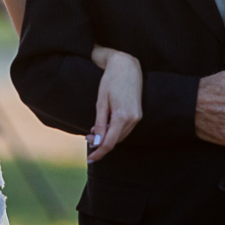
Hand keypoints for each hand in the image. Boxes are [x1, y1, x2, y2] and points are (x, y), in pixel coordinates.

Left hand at [87, 47, 141, 161]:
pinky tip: (105, 124)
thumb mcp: (101, 102)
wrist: (127, 65)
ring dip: (107, 136)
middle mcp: (133, 118)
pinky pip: (125, 128)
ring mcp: (137, 116)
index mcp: (122, 116)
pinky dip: (114, 130)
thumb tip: (96, 143)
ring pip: (121, 136)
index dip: (99, 153)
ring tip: (93, 129)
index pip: (110, 142)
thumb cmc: (111, 80)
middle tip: (86, 137)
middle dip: (101, 143)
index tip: (90, 159)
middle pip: (116, 140)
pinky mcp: (138, 114)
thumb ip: (99, 124)